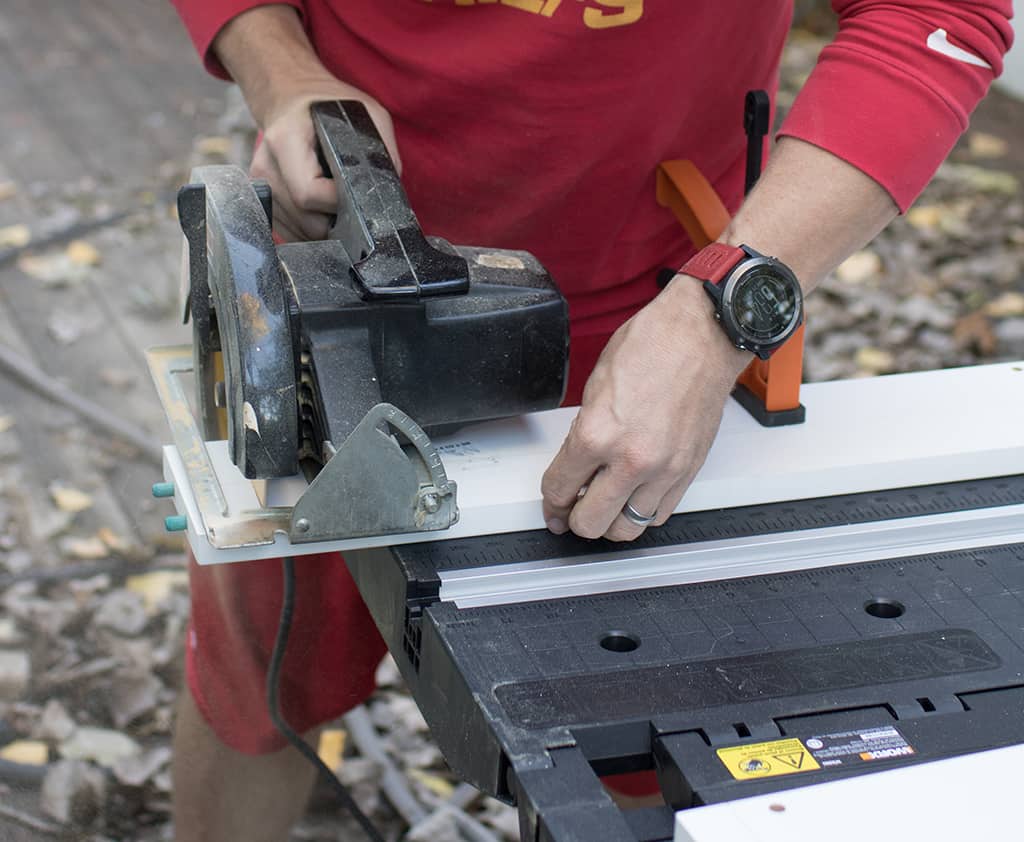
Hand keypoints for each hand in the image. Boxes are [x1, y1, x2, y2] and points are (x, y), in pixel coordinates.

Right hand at [252, 82, 400, 241]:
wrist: (289, 98)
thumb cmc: (329, 107)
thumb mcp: (367, 114)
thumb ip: (382, 151)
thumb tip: (390, 191)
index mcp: (286, 140)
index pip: (309, 194)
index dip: (338, 203)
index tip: (354, 194)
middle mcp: (267, 165)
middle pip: (305, 220)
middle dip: (336, 222)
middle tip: (353, 205)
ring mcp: (260, 185)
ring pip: (298, 232)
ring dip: (326, 229)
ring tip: (338, 204)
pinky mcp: (262, 199)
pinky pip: (289, 233)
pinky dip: (311, 232)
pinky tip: (323, 212)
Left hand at [541, 277, 750, 540]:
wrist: (702, 335)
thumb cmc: (653, 346)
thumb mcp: (595, 386)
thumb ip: (583, 432)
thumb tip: (575, 465)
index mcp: (597, 434)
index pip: (560, 490)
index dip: (551, 502)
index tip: (552, 505)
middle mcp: (631, 460)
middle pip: (590, 523)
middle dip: (574, 520)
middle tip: (571, 510)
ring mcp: (663, 470)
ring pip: (626, 529)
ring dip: (609, 522)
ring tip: (604, 507)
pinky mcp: (688, 471)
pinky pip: (658, 515)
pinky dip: (641, 512)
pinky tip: (633, 497)